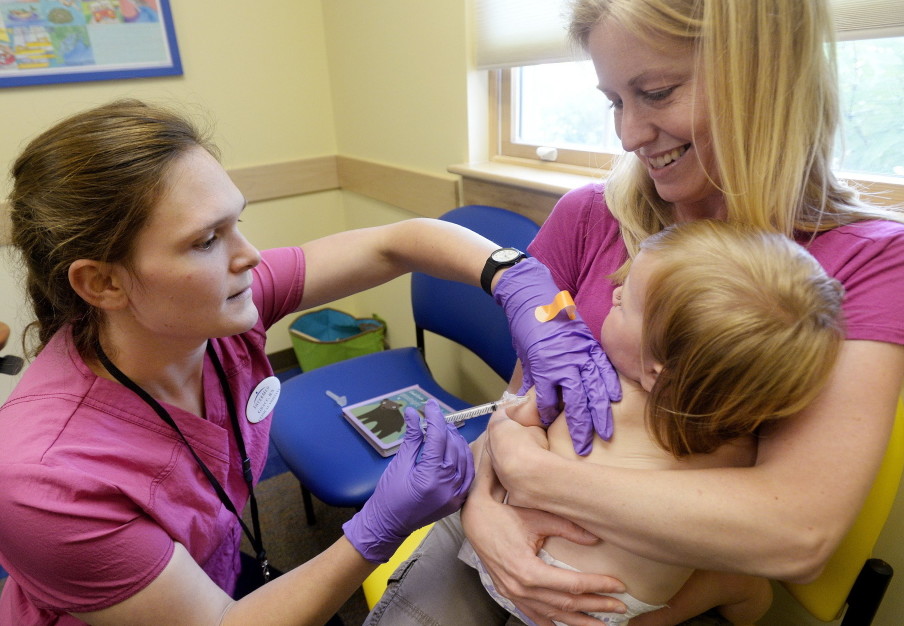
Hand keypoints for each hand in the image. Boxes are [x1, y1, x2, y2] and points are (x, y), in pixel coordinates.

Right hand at [343, 400, 473, 562]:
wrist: (389, 526)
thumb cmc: (389, 496)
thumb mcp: (399, 463)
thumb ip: (412, 438)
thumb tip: (413, 414)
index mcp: (431, 476)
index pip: (438, 438)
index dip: (434, 418)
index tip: (429, 405)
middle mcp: (448, 485)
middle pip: (453, 445)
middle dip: (444, 427)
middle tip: (434, 416)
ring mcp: (456, 494)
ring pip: (464, 457)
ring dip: (455, 440)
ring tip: (444, 430)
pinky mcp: (459, 499)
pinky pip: (467, 473)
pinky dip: (463, 457)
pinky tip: (455, 448)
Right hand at [461, 481, 626, 624]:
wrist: (475, 519)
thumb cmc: (504, 515)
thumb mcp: (538, 517)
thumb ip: (568, 528)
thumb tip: (596, 538)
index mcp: (528, 570)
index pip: (572, 584)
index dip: (598, 586)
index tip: (618, 586)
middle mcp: (521, 588)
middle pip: (566, 603)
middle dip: (596, 606)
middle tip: (619, 607)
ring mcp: (513, 594)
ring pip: (552, 614)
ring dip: (578, 620)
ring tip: (601, 624)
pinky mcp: (509, 593)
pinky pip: (533, 615)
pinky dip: (551, 622)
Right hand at [494, 258, 620, 453]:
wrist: (530, 294)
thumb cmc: (546, 313)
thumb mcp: (566, 333)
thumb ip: (568, 356)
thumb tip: (564, 373)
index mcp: (589, 348)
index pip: (606, 376)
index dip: (611, 395)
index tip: (614, 410)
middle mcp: (582, 357)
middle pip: (597, 393)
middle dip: (600, 419)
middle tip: (604, 437)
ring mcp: (564, 362)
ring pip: (578, 400)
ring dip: (579, 424)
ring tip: (582, 443)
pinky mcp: (544, 365)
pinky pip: (549, 395)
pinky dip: (547, 410)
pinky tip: (547, 422)